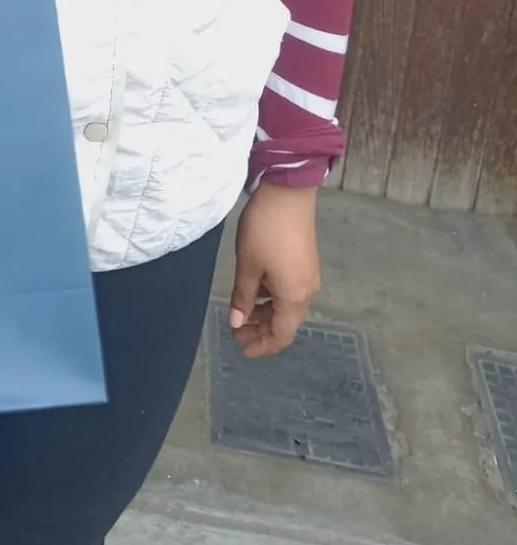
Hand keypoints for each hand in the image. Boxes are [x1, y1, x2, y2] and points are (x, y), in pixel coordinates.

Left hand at [229, 184, 320, 358]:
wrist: (288, 194)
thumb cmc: (264, 232)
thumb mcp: (247, 266)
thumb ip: (242, 298)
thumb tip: (237, 323)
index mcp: (294, 298)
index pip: (280, 336)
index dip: (262, 347)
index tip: (241, 350)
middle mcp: (306, 293)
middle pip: (285, 324)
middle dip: (261, 331)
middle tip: (235, 331)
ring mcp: (308, 278)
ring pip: (287, 308)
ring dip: (265, 315)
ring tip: (241, 314)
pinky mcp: (305, 264)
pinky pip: (289, 293)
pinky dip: (272, 299)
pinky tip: (255, 292)